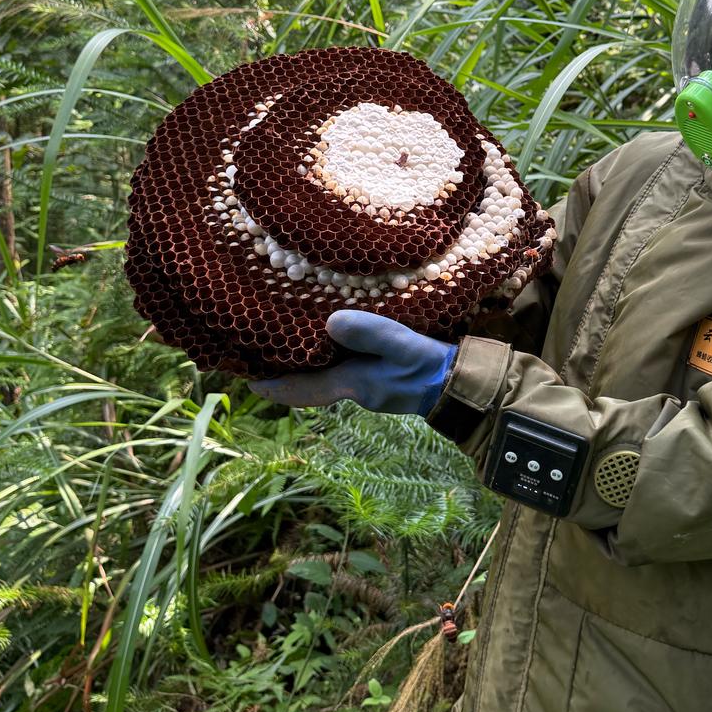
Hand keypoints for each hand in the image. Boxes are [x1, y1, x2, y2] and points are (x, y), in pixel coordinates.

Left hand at [248, 311, 456, 416]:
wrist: (465, 385)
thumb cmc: (431, 367)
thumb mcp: (400, 345)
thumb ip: (368, 333)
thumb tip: (330, 322)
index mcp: (353, 384)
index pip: (303, 389)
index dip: (274, 385)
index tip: (247, 380)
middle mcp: (357, 389)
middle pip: (314, 379)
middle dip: (291, 366)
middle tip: (267, 345)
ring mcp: (374, 384)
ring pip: (333, 371)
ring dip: (315, 358)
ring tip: (298, 333)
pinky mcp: (389, 375)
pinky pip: (353, 364)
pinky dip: (340, 353)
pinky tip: (342, 335)